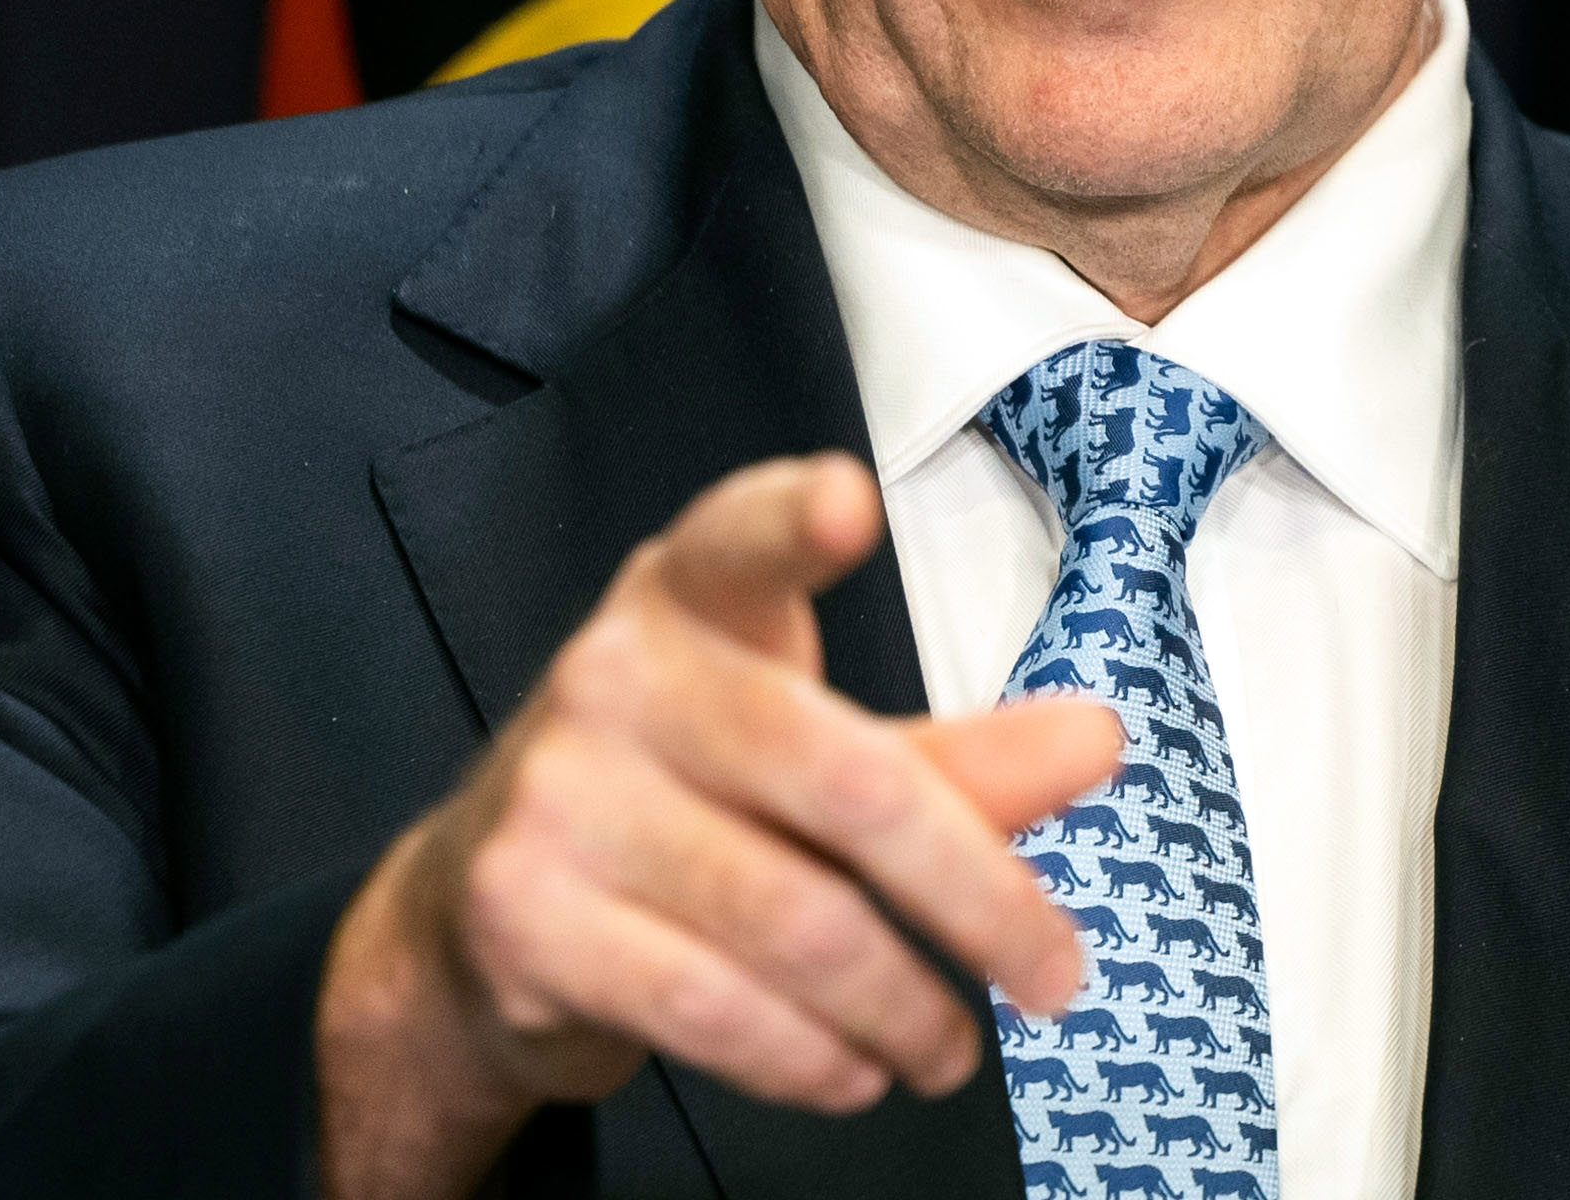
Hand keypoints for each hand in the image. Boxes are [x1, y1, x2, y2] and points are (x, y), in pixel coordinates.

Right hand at [312, 452, 1123, 1199]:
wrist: (476, 907)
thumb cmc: (676, 800)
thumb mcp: (805, 748)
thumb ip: (951, 757)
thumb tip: (1093, 743)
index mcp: (687, 599)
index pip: (741, 543)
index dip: (792, 522)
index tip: (848, 501)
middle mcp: (611, 677)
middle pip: (847, 785)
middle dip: (980, 900)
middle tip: (1054, 973)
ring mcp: (559, 799)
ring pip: (795, 923)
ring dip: (905, 1009)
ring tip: (949, 1046)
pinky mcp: (527, 918)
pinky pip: (717, 1009)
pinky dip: (815, 1059)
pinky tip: (853, 1068)